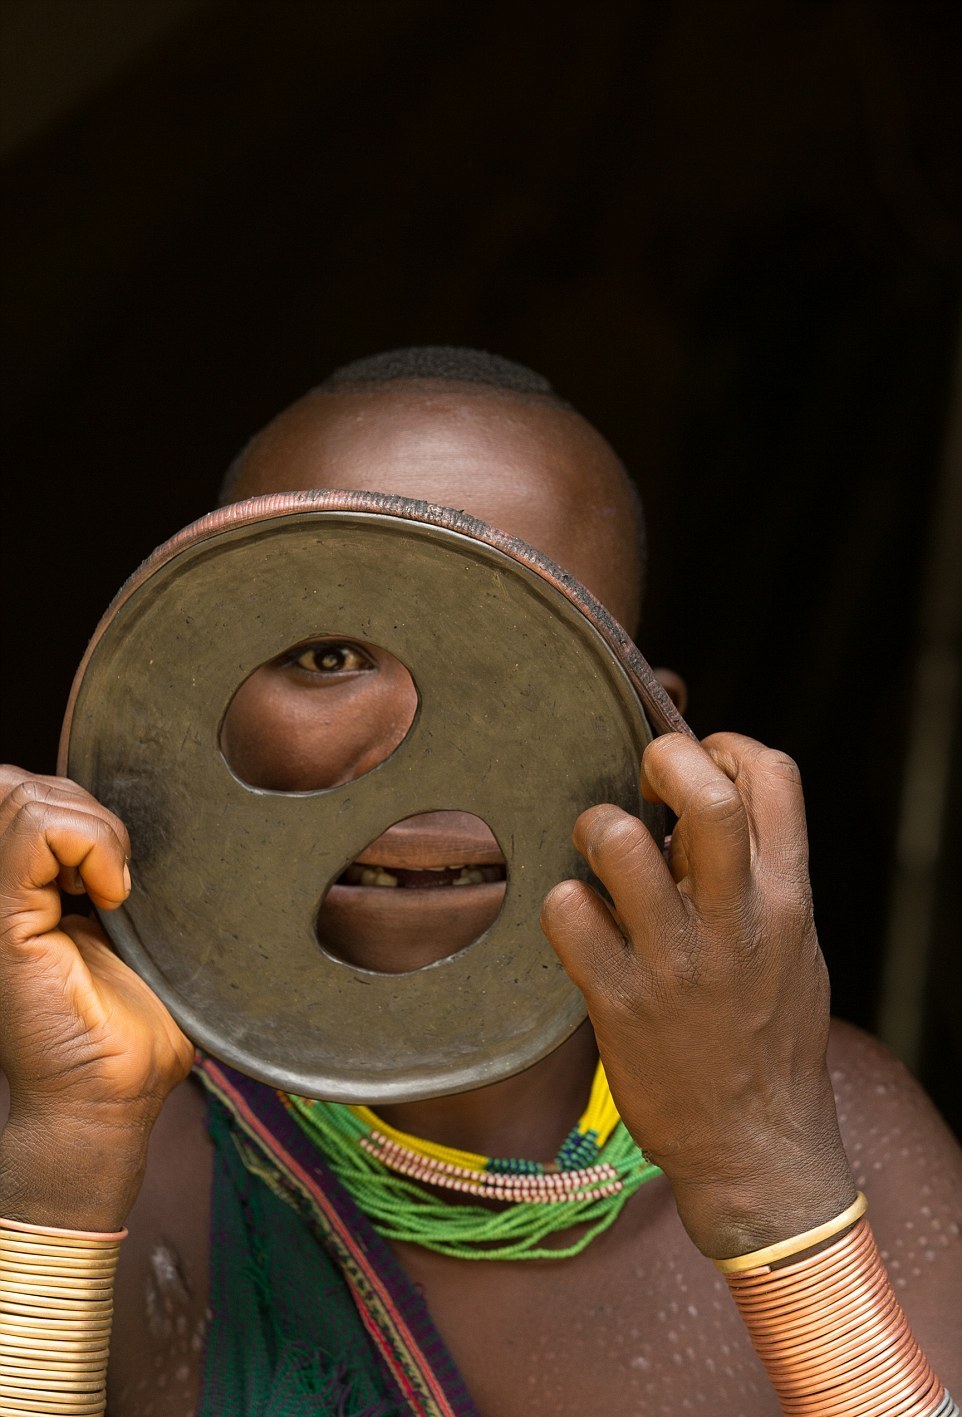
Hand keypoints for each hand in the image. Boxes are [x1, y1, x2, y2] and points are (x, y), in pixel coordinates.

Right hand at [0, 767, 193, 1227]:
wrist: (111, 1098)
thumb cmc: (136, 1034)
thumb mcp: (149, 939)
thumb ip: (146, 886)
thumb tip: (189, 836)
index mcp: (35, 890)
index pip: (36, 797)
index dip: (86, 808)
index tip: (128, 867)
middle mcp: (10, 891)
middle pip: (27, 786)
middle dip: (88, 808)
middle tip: (125, 871)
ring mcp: (3, 903)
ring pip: (28, 796)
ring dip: (94, 826)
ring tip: (119, 886)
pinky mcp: (7, 921)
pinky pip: (34, 832)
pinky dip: (89, 843)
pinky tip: (115, 895)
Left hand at [541, 733, 854, 1258]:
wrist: (756, 1149)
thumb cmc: (768, 1038)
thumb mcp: (791, 947)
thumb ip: (756, 876)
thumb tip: (697, 806)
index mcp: (787, 900)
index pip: (775, 778)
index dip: (728, 748)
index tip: (699, 762)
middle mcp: (735, 922)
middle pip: (705, 796)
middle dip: (664, 761)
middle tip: (641, 780)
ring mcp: (674, 961)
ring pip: (618, 844)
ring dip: (595, 829)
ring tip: (595, 852)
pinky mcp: (618, 1001)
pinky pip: (567, 912)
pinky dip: (562, 904)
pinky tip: (578, 921)